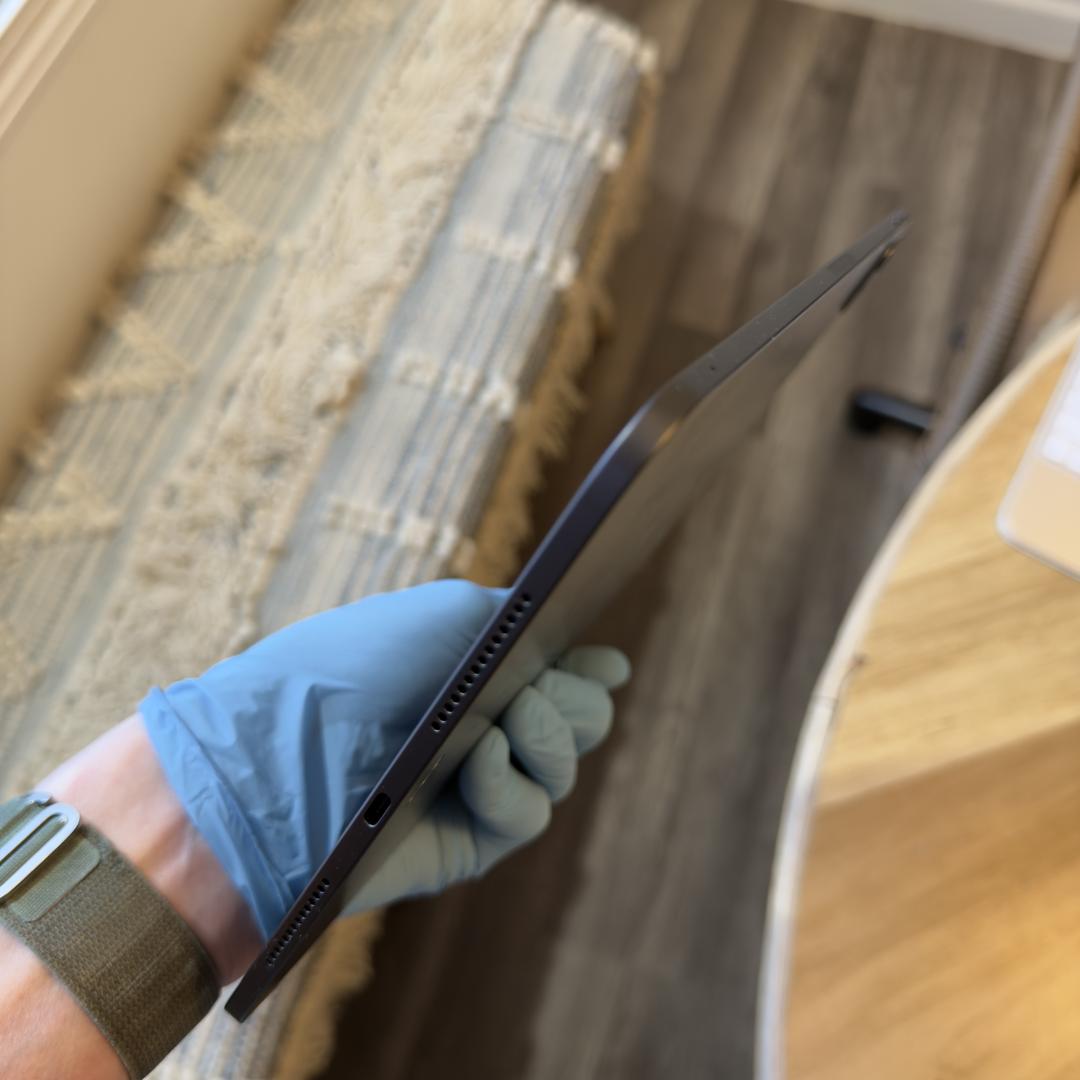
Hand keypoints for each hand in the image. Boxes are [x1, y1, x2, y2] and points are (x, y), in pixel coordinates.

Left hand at [139, 580, 629, 937]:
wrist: (289, 748)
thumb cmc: (360, 667)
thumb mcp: (449, 615)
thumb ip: (528, 621)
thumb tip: (614, 667)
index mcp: (483, 670)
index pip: (567, 670)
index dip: (589, 668)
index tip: (598, 662)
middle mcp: (491, 725)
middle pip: (586, 717)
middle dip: (571, 698)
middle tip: (526, 690)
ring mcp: (485, 783)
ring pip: (568, 763)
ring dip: (544, 734)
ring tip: (494, 723)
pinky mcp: (475, 838)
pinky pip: (532, 810)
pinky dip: (508, 782)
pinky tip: (473, 764)